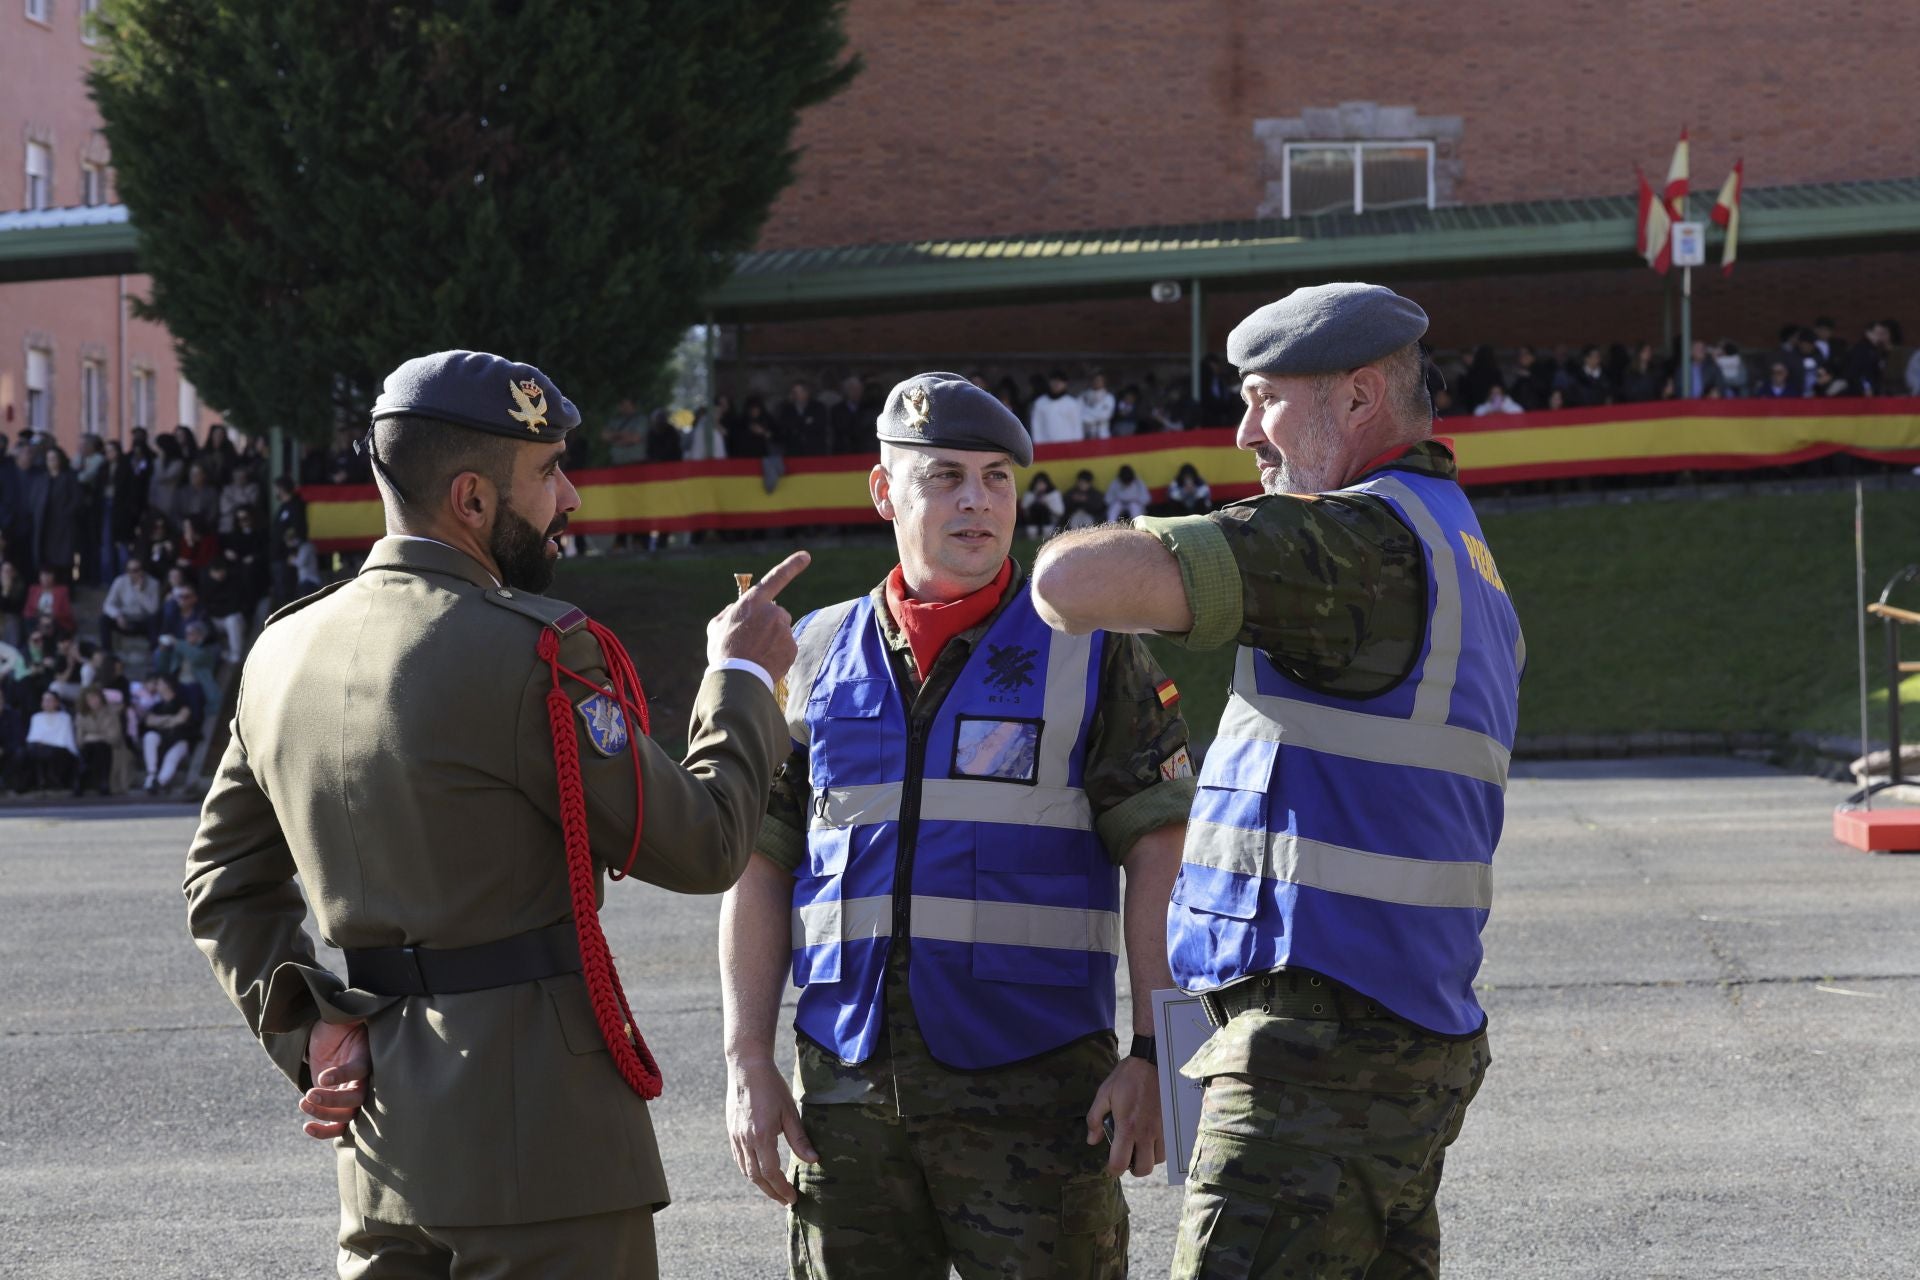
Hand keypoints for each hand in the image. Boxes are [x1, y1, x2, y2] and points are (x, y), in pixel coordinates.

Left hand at [298, 1019, 368, 1139]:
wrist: (328, 1038)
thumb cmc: (339, 1025)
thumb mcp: (343, 1017)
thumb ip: (350, 1016)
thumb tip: (355, 1006)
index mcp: (367, 1057)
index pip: (359, 1070)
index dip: (343, 1075)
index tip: (322, 1077)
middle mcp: (363, 1080)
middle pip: (355, 1099)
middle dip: (332, 1100)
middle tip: (310, 1094)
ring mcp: (350, 1094)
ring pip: (345, 1115)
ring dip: (324, 1113)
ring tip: (303, 1102)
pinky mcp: (336, 1105)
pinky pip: (336, 1125)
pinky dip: (324, 1130)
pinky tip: (307, 1127)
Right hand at [707, 551, 809, 681]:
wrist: (737, 677)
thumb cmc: (723, 650)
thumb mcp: (717, 625)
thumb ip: (729, 612)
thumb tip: (736, 608)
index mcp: (754, 602)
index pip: (776, 578)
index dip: (792, 565)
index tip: (806, 556)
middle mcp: (773, 611)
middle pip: (777, 613)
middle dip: (768, 624)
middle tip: (751, 640)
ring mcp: (784, 630)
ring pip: (782, 632)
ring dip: (773, 639)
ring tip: (755, 653)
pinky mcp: (792, 647)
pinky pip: (787, 647)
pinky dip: (778, 653)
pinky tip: (765, 661)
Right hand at [726, 1058, 817, 1204]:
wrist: (747, 1068)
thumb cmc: (772, 1087)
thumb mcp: (790, 1112)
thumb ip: (799, 1139)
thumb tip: (813, 1161)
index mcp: (761, 1136)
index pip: (771, 1173)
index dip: (782, 1188)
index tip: (792, 1198)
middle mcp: (745, 1140)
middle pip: (756, 1177)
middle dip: (771, 1192)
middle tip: (785, 1200)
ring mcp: (735, 1137)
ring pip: (745, 1170)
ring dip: (760, 1183)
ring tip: (774, 1190)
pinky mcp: (731, 1131)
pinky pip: (739, 1158)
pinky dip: (749, 1170)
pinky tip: (758, 1171)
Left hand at [1085, 1056, 1162, 1176]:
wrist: (1152, 1062)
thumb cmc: (1126, 1077)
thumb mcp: (1104, 1094)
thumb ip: (1095, 1119)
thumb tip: (1091, 1140)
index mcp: (1127, 1127)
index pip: (1120, 1163)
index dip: (1113, 1170)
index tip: (1110, 1165)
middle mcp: (1146, 1133)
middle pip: (1143, 1169)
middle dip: (1132, 1168)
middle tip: (1126, 1158)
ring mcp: (1161, 1130)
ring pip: (1157, 1160)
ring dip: (1146, 1159)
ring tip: (1138, 1148)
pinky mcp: (1170, 1124)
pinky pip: (1167, 1148)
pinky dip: (1158, 1150)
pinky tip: (1150, 1140)